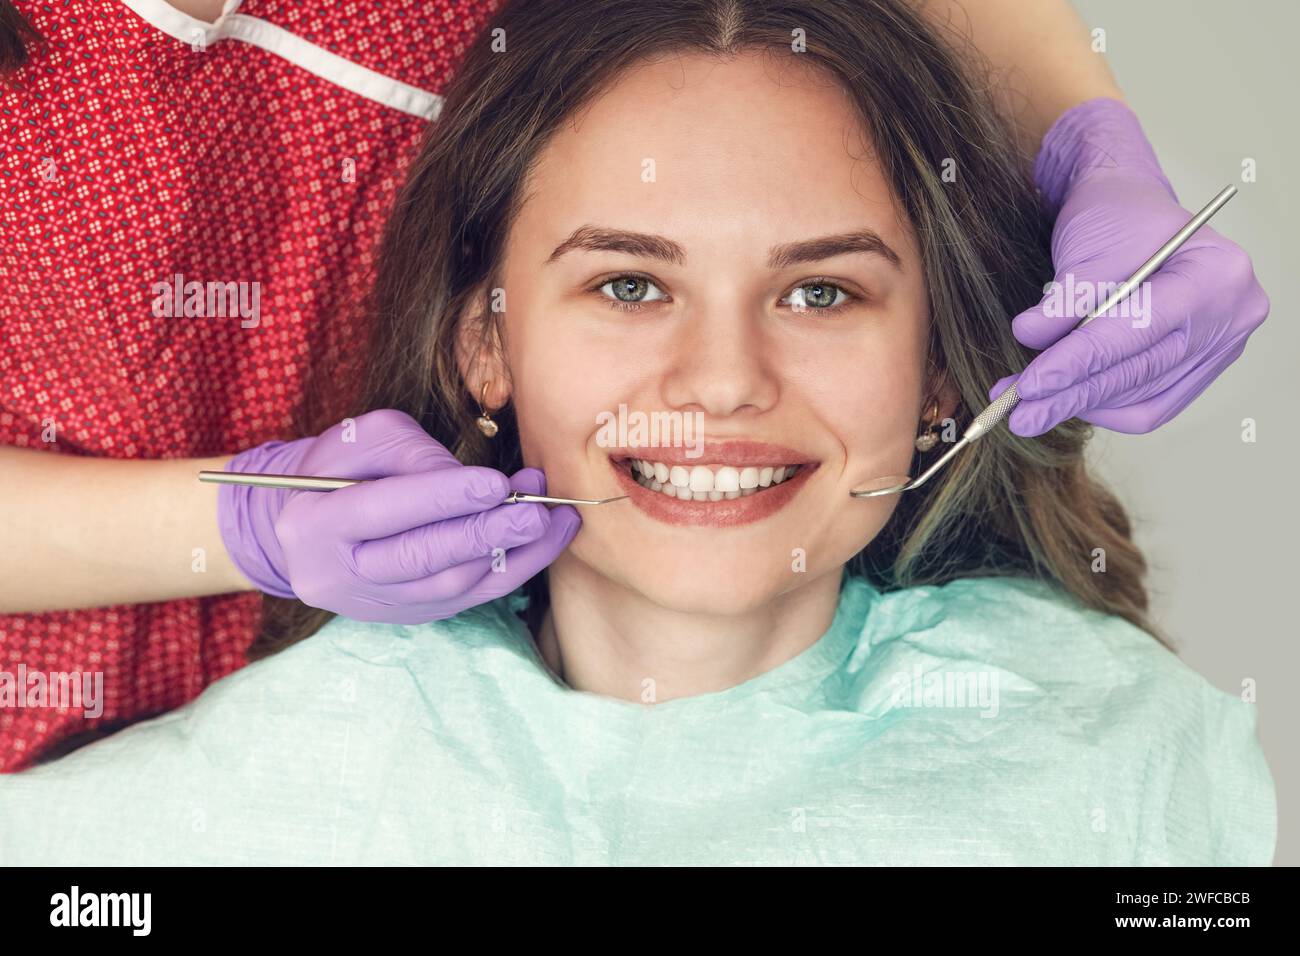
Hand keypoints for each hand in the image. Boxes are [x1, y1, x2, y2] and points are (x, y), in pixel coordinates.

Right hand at [217, 408, 579, 622]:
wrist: (304, 529)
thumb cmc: (338, 472)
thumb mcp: (359, 441)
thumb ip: (410, 453)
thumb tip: (473, 482)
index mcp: (317, 523)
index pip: (384, 512)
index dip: (443, 498)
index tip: (496, 483)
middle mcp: (341, 574)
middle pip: (422, 559)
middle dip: (485, 534)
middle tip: (535, 511)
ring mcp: (377, 603)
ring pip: (451, 587)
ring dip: (510, 553)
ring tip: (553, 519)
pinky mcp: (409, 616)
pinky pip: (468, 600)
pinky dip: (512, 571)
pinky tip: (545, 543)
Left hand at [989, 99, 1268, 435]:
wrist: (1132, 209)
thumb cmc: (1115, 217)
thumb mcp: (1086, 250)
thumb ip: (1064, 300)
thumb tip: (1030, 338)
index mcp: (1215, 273)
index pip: (1137, 330)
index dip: (1078, 361)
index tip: (1030, 384)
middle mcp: (1232, 315)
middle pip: (1141, 372)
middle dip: (1071, 395)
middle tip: (1017, 414)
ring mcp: (1221, 346)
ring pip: (1142, 399)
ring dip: (1080, 406)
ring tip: (1027, 410)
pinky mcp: (1200, 370)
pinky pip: (1150, 408)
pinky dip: (1105, 408)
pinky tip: (1066, 402)